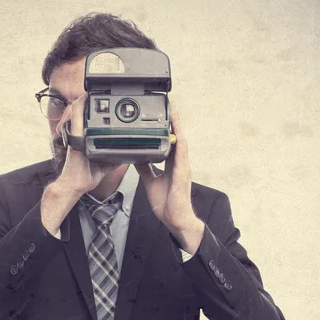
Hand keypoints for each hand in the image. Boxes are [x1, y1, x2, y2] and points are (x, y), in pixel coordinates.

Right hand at [56, 93, 122, 194]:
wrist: (76, 185)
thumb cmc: (86, 174)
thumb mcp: (106, 163)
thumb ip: (115, 156)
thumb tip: (128, 154)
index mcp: (86, 136)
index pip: (90, 116)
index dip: (97, 105)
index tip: (108, 101)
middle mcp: (80, 132)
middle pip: (83, 108)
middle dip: (92, 98)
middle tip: (105, 91)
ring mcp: (76, 133)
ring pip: (78, 108)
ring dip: (87, 98)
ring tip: (96, 89)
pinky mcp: (75, 136)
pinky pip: (76, 116)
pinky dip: (81, 106)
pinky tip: (87, 98)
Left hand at [134, 101, 203, 252]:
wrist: (174, 218)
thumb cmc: (166, 202)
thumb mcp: (150, 181)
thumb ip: (145, 168)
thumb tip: (135, 157)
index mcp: (171, 163)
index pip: (169, 140)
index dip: (166, 126)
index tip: (161, 112)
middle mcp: (178, 162)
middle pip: (176, 135)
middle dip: (172, 118)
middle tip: (168, 101)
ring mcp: (182, 165)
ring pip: (180, 139)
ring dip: (177, 123)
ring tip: (173, 107)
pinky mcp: (183, 171)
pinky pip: (182, 152)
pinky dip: (179, 139)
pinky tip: (177, 129)